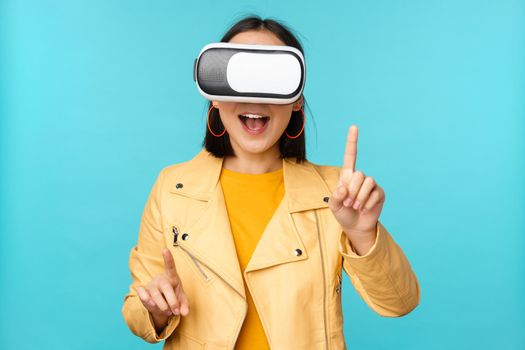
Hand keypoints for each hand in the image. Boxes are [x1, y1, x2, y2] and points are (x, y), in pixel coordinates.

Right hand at [137, 248, 189, 329]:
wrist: (161, 302)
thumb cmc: (173, 296)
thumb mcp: (182, 299)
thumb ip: (185, 305)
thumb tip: (185, 312)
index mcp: (172, 276)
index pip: (170, 266)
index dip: (168, 258)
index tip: (165, 250)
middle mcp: (161, 279)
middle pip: (166, 288)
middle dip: (172, 302)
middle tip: (176, 312)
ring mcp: (151, 285)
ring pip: (156, 297)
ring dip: (163, 307)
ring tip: (168, 312)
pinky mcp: (143, 292)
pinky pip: (143, 297)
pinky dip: (148, 302)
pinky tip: (152, 304)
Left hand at [328, 125, 385, 249]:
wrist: (355, 226)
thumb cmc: (343, 213)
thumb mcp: (333, 206)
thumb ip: (335, 196)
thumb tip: (344, 187)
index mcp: (347, 176)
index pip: (350, 156)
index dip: (352, 141)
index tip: (354, 127)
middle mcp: (360, 177)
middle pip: (359, 174)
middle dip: (352, 191)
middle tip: (348, 204)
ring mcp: (371, 184)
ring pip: (368, 182)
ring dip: (359, 198)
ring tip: (355, 207)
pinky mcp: (379, 193)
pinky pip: (375, 193)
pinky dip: (367, 203)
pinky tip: (364, 209)